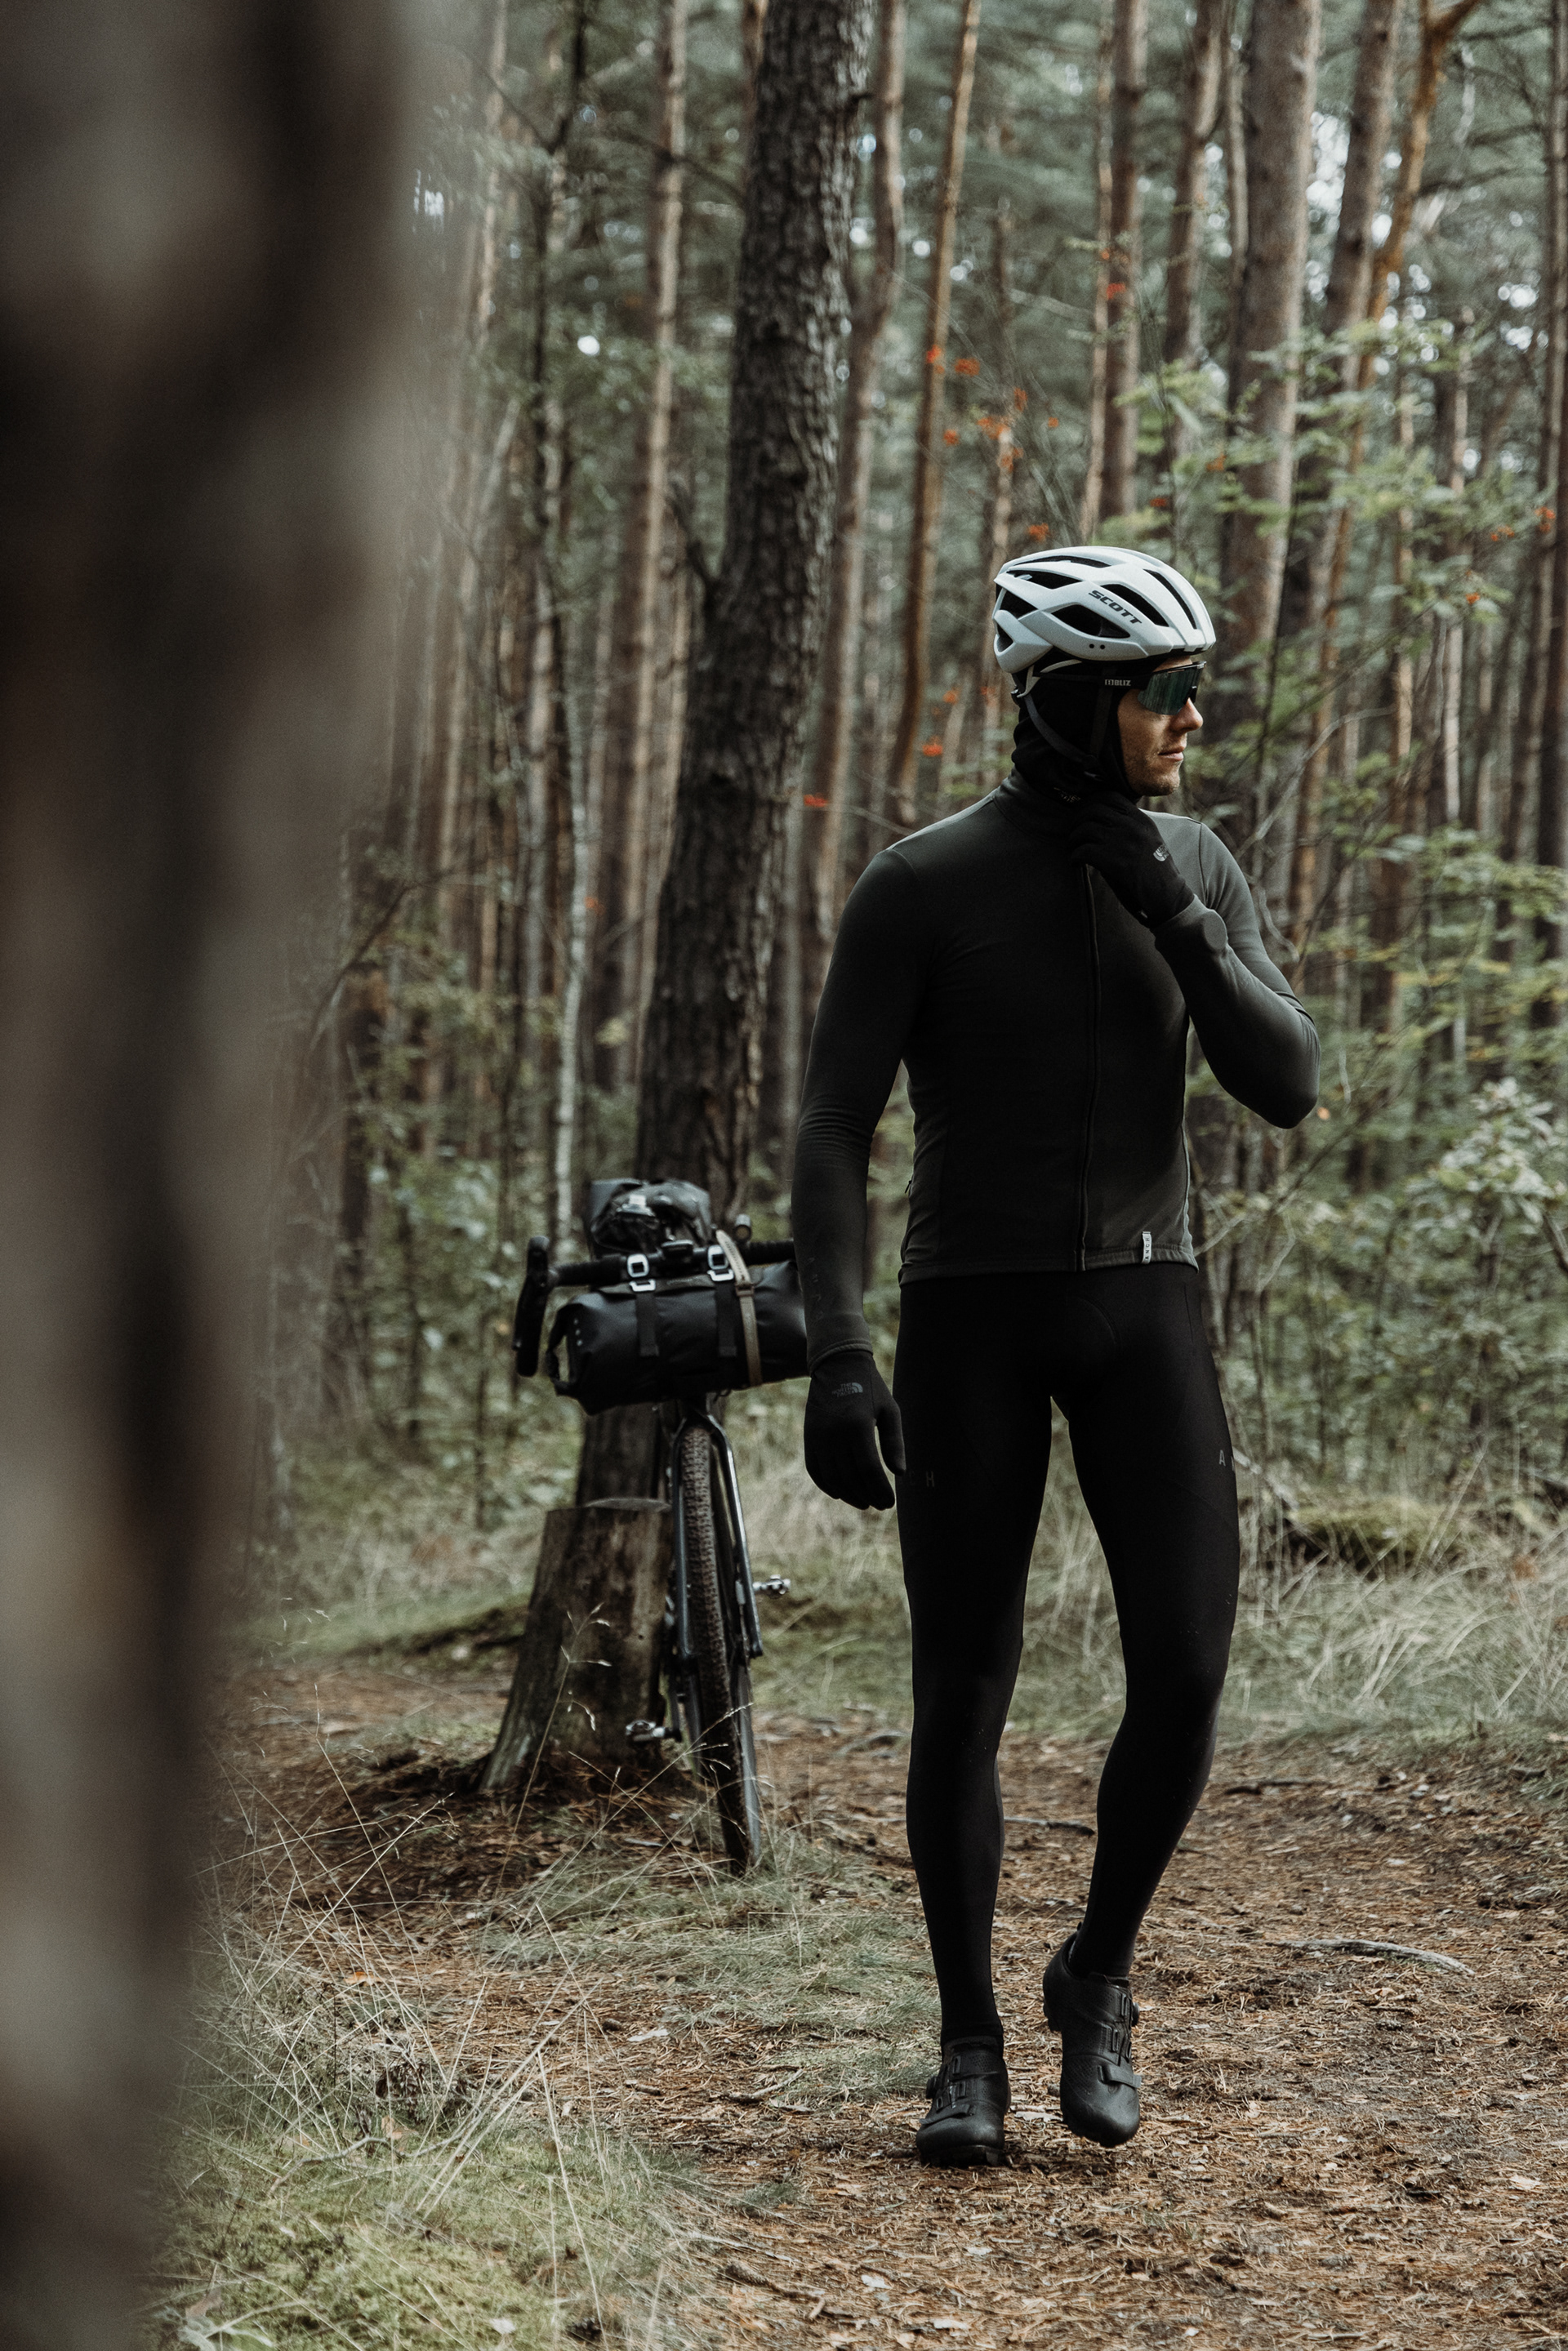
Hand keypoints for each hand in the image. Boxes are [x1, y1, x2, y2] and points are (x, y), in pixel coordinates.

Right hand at [803, 1350, 905, 1509]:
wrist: (837, 1365)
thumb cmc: (871, 1388)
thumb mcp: (890, 1411)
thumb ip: (894, 1443)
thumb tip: (898, 1473)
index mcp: (858, 1426)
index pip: (869, 1470)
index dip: (880, 1491)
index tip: (890, 1502)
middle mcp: (834, 1434)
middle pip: (851, 1478)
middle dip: (867, 1496)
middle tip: (880, 1504)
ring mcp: (818, 1437)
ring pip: (832, 1479)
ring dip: (849, 1495)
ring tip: (864, 1501)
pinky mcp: (809, 1437)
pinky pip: (815, 1470)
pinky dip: (827, 1486)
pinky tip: (842, 1493)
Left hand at [1068, 793, 1194, 929]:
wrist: (1167, 894)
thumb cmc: (1156, 871)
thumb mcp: (1150, 840)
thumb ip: (1130, 828)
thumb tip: (1102, 822)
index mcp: (1141, 819)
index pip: (1111, 797)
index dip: (1091, 802)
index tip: (1082, 812)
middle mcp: (1131, 826)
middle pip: (1094, 810)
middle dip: (1077, 819)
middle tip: (1072, 831)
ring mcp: (1122, 843)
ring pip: (1085, 829)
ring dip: (1073, 839)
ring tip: (1072, 848)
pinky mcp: (1114, 861)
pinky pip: (1083, 851)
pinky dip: (1074, 857)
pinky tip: (1075, 863)